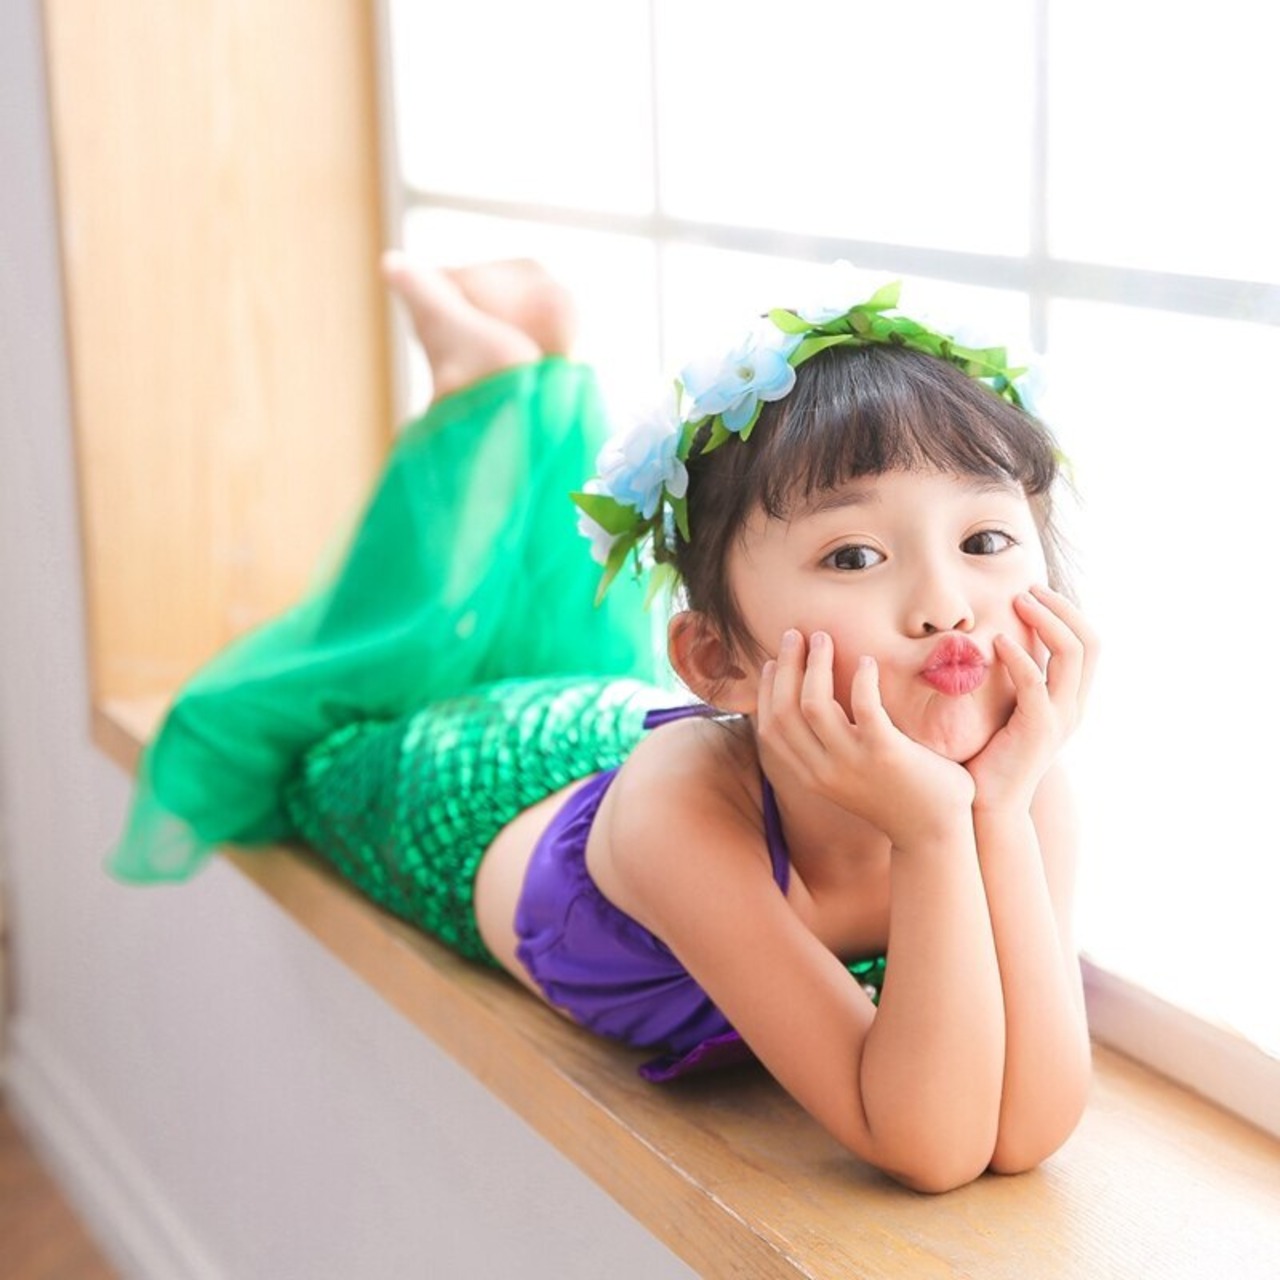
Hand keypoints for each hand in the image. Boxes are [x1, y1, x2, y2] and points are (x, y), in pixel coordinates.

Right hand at [757, 628, 974, 849]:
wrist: (934, 834)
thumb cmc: (895, 797)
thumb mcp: (847, 779)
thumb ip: (828, 751)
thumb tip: (816, 709)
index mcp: (811, 776)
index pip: (769, 728)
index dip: (767, 690)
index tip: (772, 662)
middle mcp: (823, 770)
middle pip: (784, 711)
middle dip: (785, 667)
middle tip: (794, 635)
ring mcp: (852, 762)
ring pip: (814, 703)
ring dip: (815, 664)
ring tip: (824, 638)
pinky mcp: (885, 753)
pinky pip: (863, 705)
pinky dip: (861, 678)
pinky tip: (868, 662)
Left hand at [965, 585, 1098, 811]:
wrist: (989, 802)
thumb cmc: (990, 753)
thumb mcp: (1008, 709)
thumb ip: (1013, 680)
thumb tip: (994, 640)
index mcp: (1071, 700)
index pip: (1088, 644)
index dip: (1067, 613)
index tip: (1036, 593)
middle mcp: (1074, 706)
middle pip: (1089, 642)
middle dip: (1061, 608)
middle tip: (1029, 589)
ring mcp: (1060, 718)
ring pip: (1072, 655)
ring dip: (1046, 621)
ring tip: (1018, 601)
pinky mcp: (1038, 729)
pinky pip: (1035, 683)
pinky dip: (1018, 656)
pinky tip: (997, 640)